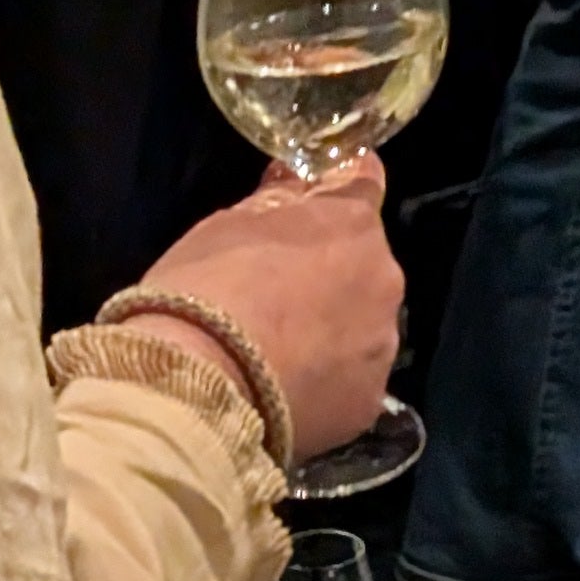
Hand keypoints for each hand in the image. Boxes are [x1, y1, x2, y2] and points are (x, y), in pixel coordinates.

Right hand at [129, 157, 403, 465]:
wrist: (196, 391)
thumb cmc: (206, 290)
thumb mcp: (228, 225)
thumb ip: (277, 198)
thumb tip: (294, 176)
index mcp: (352, 224)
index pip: (363, 183)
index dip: (337, 191)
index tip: (317, 202)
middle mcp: (383, 279)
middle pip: (365, 263)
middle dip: (333, 272)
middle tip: (281, 296)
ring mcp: (380, 345)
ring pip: (364, 325)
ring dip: (336, 330)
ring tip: (282, 356)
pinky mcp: (368, 403)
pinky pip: (353, 381)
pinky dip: (329, 383)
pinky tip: (288, 394)